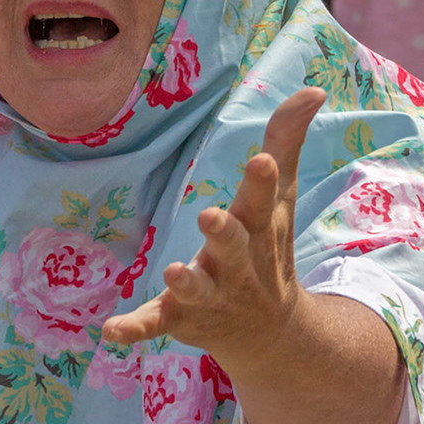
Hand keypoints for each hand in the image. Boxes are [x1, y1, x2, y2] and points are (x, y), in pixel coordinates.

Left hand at [101, 86, 324, 355]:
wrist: (272, 335)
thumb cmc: (269, 249)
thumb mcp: (280, 198)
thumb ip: (286, 142)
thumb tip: (313, 88)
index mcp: (257, 229)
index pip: (261, 200)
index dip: (261, 181)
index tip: (260, 160)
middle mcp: (236, 264)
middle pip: (232, 246)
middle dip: (224, 232)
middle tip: (210, 216)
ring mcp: (208, 295)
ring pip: (196, 290)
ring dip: (186, 283)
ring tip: (173, 271)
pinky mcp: (178, 319)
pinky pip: (155, 324)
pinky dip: (135, 328)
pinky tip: (110, 330)